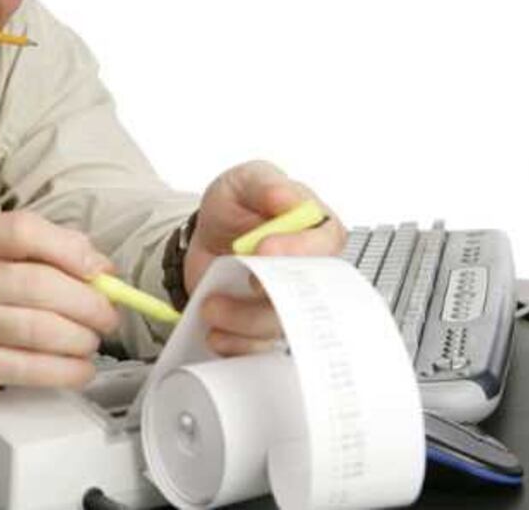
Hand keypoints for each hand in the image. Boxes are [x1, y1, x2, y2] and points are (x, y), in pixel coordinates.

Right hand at [0, 211, 121, 402]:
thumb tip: (103, 270)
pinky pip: (29, 368)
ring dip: (80, 339)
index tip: (101, 271)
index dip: (69, 250)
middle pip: (37, 284)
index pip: (21, 231)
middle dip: (87, 303)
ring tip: (92, 341)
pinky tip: (80, 369)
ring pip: (38, 329)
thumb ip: (48, 250)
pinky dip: (66, 371)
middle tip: (107, 316)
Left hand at [184, 160, 345, 355]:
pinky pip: (260, 349)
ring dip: (243, 320)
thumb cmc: (234, 208)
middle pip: (309, 294)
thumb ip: (265, 184)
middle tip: (242, 284)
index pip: (325, 243)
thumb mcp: (244, 181)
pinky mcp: (265, 327)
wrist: (203, 238)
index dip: (297, 249)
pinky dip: (236, 345)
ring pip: (281, 325)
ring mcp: (288, 302)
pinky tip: (216, 333)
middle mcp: (310, 270)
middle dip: (270, 295)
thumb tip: (287, 198)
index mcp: (316, 229)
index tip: (262, 249)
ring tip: (211, 306)